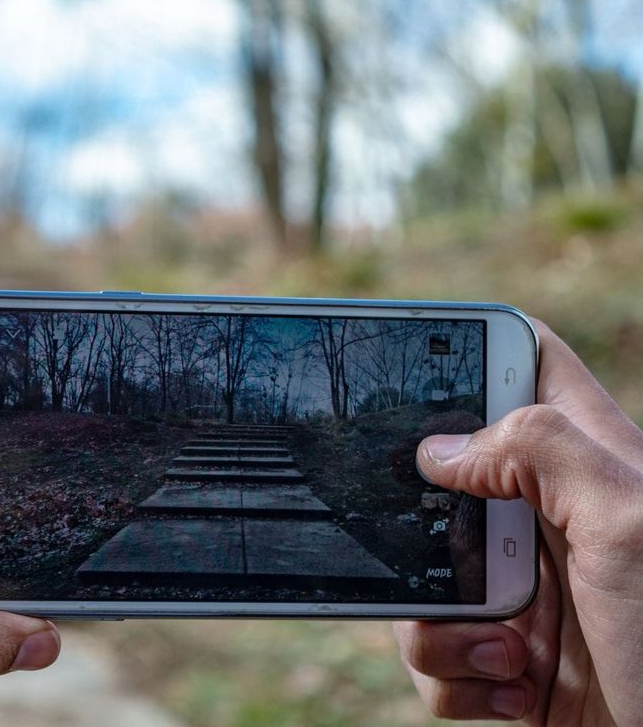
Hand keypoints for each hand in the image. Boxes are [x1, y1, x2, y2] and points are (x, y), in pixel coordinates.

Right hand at [394, 321, 642, 723]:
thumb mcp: (628, 524)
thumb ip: (541, 453)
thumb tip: (440, 449)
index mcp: (592, 464)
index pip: (529, 363)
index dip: (474, 344)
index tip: (412, 353)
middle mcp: (551, 520)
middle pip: (442, 475)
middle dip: (419, 521)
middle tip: (457, 553)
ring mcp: (525, 590)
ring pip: (422, 574)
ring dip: (438, 624)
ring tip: (509, 653)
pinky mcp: (505, 657)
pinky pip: (433, 650)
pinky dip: (455, 677)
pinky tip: (515, 689)